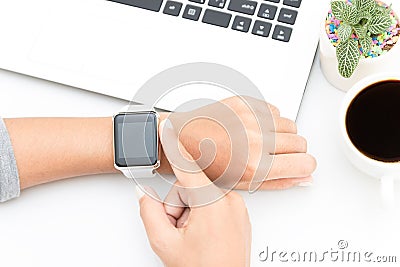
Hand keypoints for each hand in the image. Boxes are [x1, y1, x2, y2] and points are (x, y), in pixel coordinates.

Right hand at [138, 119, 250, 266]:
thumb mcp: (165, 244)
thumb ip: (149, 213)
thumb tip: (145, 195)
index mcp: (213, 204)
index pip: (187, 166)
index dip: (173, 144)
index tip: (167, 127)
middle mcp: (229, 201)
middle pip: (190, 186)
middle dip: (177, 205)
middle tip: (176, 229)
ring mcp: (237, 208)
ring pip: (201, 195)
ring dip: (189, 212)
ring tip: (190, 236)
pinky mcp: (239, 214)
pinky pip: (214, 202)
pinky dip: (202, 214)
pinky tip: (200, 233)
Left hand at [158, 96, 315, 190]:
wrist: (183, 138)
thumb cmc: (206, 163)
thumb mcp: (242, 183)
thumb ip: (279, 182)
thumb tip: (304, 177)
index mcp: (255, 165)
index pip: (305, 162)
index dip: (303, 165)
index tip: (297, 165)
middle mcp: (255, 140)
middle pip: (301, 142)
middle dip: (293, 151)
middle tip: (274, 155)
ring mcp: (250, 118)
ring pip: (291, 125)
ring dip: (282, 134)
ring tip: (262, 141)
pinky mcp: (245, 102)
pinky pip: (275, 110)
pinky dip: (269, 120)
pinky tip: (252, 128)